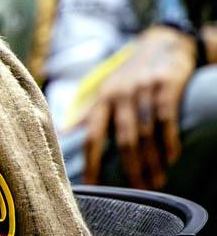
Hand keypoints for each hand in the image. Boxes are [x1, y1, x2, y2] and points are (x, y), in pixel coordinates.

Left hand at [82, 26, 196, 188]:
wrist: (161, 43)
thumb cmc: (129, 75)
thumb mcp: (106, 90)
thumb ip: (89, 113)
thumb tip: (64, 133)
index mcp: (101, 99)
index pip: (93, 135)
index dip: (92, 162)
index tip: (93, 186)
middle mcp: (119, 94)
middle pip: (124, 139)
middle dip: (131, 168)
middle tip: (138, 191)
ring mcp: (143, 89)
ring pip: (146, 133)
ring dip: (152, 161)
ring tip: (156, 182)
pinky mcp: (166, 85)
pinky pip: (166, 118)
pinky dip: (169, 141)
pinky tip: (171, 159)